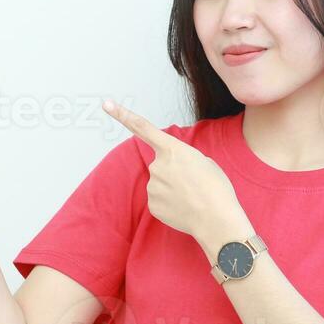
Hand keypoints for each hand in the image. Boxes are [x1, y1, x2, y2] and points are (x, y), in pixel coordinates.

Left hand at [103, 99, 247, 248]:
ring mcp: (152, 186)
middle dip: (174, 172)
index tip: (107, 105)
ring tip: (192, 197)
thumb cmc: (216, 188)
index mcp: (172, 149)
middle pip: (161, 165)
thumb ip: (184, 159)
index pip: (143, 128)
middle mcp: (157, 165)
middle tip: (194, 184)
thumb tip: (176, 169)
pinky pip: (159, 200)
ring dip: (173, 189)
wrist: (216, 219)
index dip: (123, 115)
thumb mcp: (204, 162)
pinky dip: (170, 204)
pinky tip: (184, 208)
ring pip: (160, 183)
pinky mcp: (152, 205)